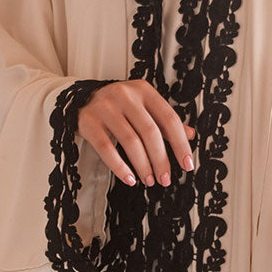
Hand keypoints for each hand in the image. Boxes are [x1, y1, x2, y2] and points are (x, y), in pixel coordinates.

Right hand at [76, 80, 194, 186]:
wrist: (81, 99)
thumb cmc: (119, 106)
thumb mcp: (143, 106)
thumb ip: (164, 120)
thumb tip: (190, 135)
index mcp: (144, 91)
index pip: (169, 119)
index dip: (180, 144)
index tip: (187, 164)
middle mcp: (125, 95)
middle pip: (150, 132)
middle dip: (161, 160)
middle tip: (165, 179)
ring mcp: (105, 107)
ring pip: (130, 141)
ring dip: (143, 166)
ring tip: (149, 180)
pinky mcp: (89, 121)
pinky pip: (106, 148)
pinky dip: (120, 167)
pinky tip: (129, 179)